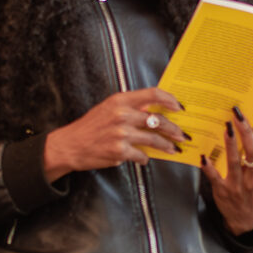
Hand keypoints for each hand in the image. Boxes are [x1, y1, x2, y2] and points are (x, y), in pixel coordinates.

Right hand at [43, 87, 186, 182]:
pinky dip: (145, 158)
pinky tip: (145, 158)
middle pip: (158, 119)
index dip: (170, 100)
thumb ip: (130, 108)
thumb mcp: (108, 108)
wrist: (71, 145)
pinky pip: (142, 155)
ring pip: (154, 139)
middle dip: (174, 129)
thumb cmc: (90, 127)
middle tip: (181, 135)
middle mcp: (122, 115)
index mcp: (120, 100)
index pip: (153, 94)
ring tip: (173, 149)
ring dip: (166, 146)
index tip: (179, 107)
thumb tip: (155, 113)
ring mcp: (122, 134)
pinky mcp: (120, 151)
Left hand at [203, 109, 252, 236]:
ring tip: (226, 127)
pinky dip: (209, 167)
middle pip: (252, 152)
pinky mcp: (223, 192)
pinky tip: (204, 156)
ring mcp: (238, 186)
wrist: (247, 222)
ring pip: (235, 162)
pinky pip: (215, 178)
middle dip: (246, 131)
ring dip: (230, 143)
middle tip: (238, 115)